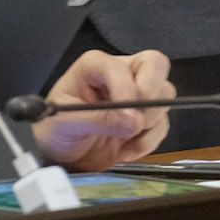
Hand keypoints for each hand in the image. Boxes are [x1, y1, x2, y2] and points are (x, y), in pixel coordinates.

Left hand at [31, 49, 172, 172]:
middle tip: (140, 118)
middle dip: (153, 90)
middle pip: (155, 64)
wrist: (62, 155)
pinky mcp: (145, 120)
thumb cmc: (56, 129)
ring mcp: (135, 95)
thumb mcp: (66, 123)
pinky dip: (148, 142)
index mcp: (94, 66)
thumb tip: (133, 121)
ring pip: (164, 96)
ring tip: (123, 141)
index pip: (118, 67)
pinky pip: (162, 125)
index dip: (125, 87)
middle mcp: (119, 74)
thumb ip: (98, 119)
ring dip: (149, 123)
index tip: (126, 114)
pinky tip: (125, 151)